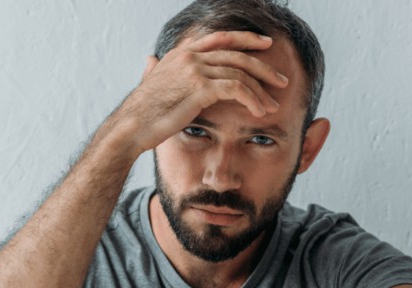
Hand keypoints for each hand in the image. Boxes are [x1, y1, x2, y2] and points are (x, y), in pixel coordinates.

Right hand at [115, 30, 288, 153]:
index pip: (221, 38)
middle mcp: (190, 56)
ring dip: (261, 90)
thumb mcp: (149, 83)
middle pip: (237, 54)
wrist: (131, 126)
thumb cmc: (140, 112)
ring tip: (273, 105)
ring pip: (240, 73)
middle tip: (281, 81)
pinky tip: (259, 112)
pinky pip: (236, 89)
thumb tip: (150, 61)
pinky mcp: (200, 88)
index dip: (245, 39)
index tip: (264, 44)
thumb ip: (154, 70)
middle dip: (263, 67)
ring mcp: (195, 69)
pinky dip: (251, 100)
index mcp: (181, 53)